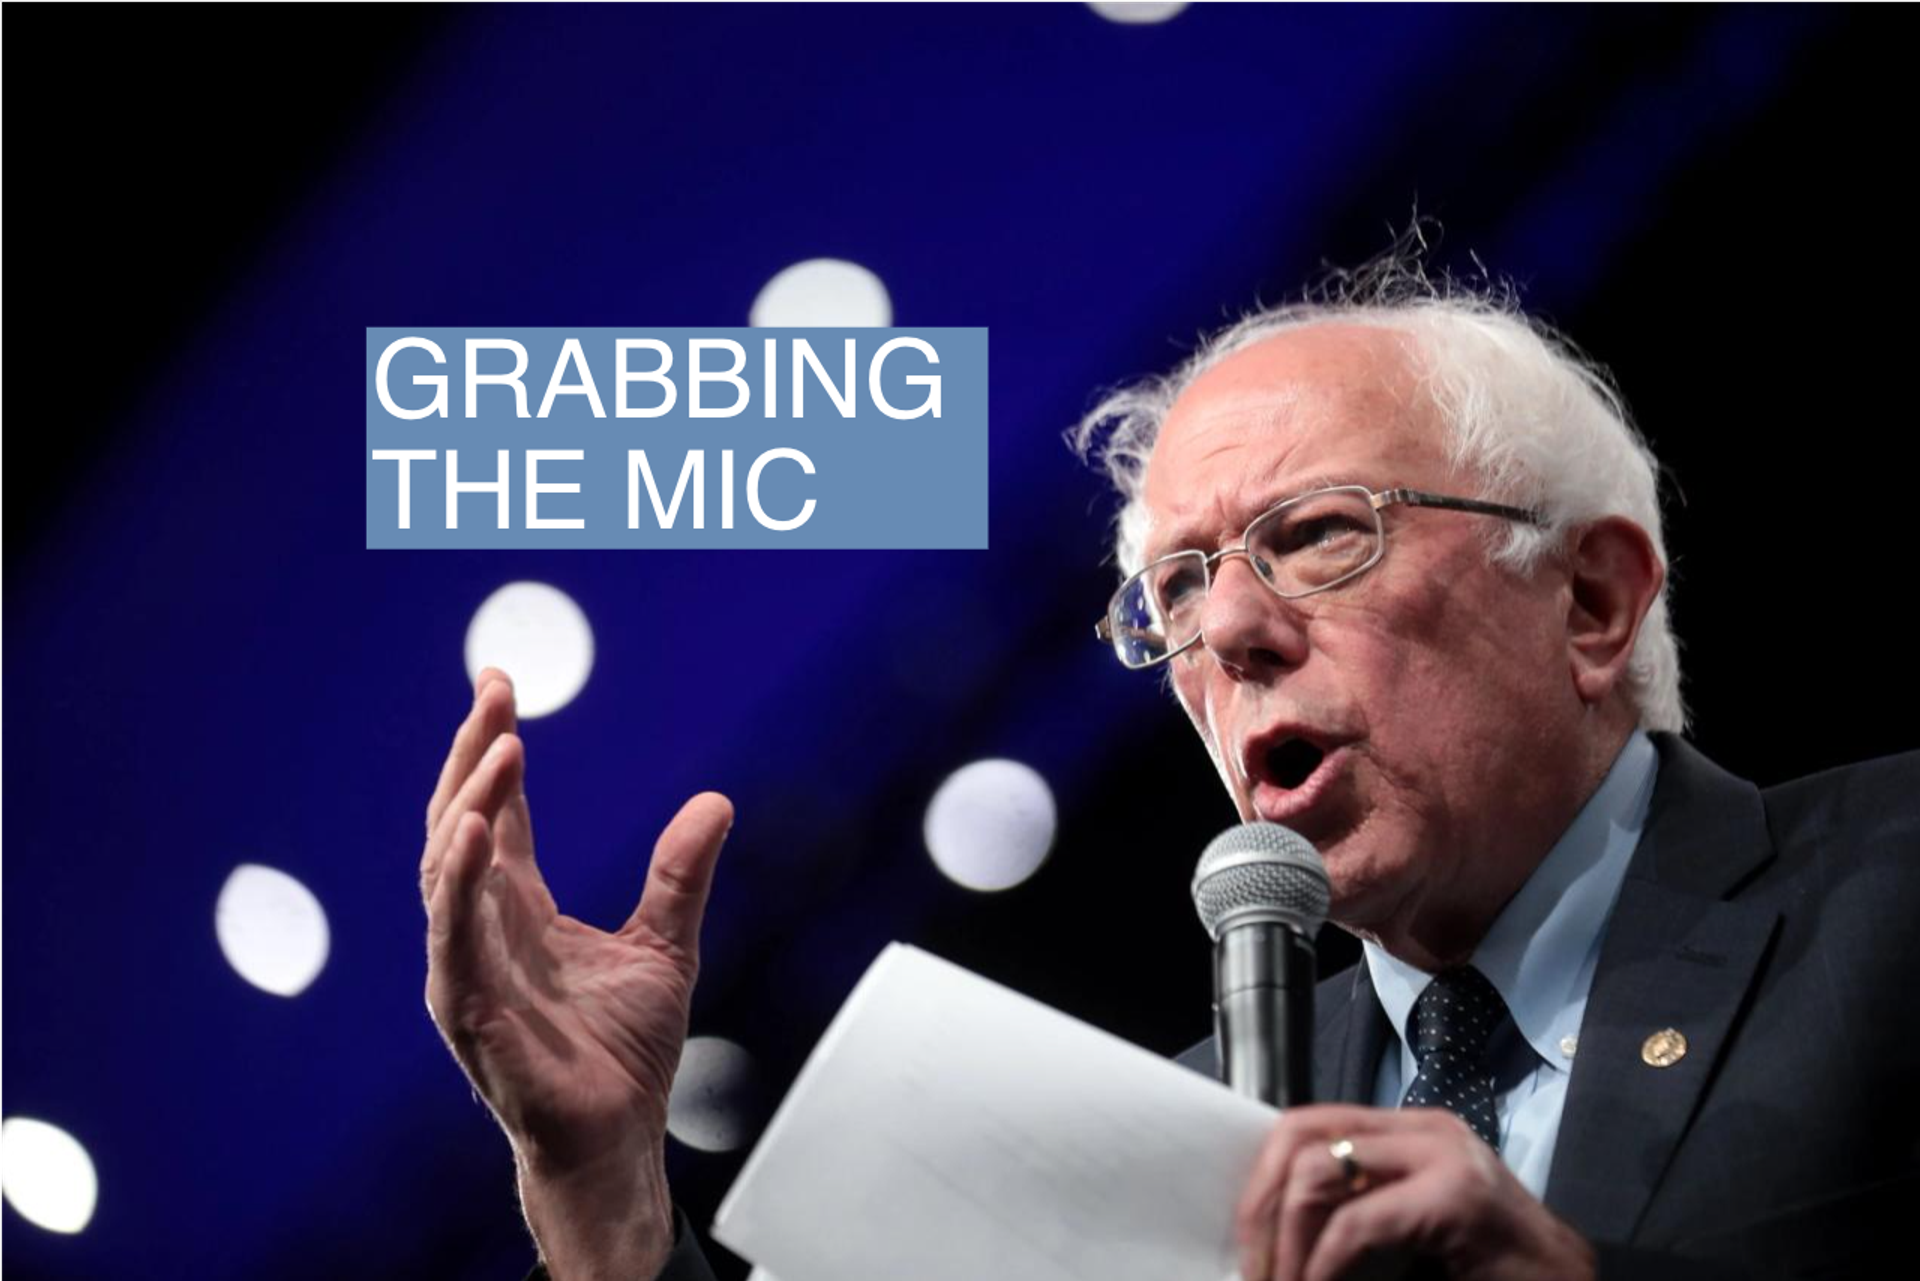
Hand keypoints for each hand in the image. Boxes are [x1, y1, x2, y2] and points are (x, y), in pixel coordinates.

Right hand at [421, 668, 732, 1278]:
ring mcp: (465, 965)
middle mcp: (480, 927)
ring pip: (448, 867)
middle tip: (494, 690)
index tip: (499, 681)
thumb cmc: (624, 1051)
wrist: (617, 1136)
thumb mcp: (666, 943)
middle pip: (459, 821)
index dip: (493, 748)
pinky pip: (452, 934)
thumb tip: (717, 800)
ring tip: (500, 744)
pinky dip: (459, 880)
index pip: (494, 810)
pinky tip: (476, 829)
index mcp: (518, 907)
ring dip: (469, 802)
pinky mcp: (467, 1007)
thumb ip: (680, 874)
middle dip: (473, 754)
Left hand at [1236, 1104, 1594, 1280]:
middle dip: (1260, 1204)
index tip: (1248, 1244)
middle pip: (1300, 1134)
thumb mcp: (1410, 1233)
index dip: (1262, 1183)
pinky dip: (1323, 1265)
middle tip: (1252, 1268)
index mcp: (1410, 1134)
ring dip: (1286, 1241)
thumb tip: (1272, 1232)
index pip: (1307, 1127)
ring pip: (1318, 1170)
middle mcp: (1424, 1130)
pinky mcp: (1457, 1197)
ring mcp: (1443, 1156)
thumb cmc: (1493, 1275)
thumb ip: (1357, 1213)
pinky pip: (1357, 1223)